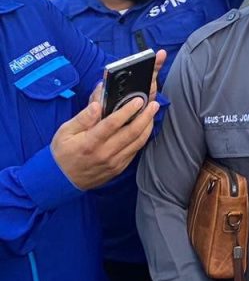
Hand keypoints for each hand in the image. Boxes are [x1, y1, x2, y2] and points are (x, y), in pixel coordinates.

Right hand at [51, 48, 165, 189]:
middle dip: (146, 116)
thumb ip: (83, 118)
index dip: (127, 110)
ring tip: (153, 113)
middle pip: (132, 132)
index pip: (113, 124)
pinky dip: (143, 138)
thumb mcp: (64, 132)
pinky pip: (135, 151)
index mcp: (90, 143)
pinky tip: (145, 127)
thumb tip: (97, 104)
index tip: (138, 100)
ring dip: (148, 126)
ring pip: (138, 142)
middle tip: (154, 104)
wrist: (61, 181)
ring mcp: (114, 162)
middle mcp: (105, 153)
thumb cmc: (63, 153)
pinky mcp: (119, 168)